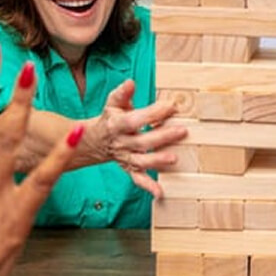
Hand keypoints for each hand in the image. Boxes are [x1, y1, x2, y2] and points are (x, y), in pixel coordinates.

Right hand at [77, 79, 185, 197]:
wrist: (93, 141)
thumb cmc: (110, 118)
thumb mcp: (112, 104)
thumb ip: (122, 94)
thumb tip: (130, 83)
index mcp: (116, 125)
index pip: (135, 120)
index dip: (153, 113)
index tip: (171, 106)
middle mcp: (121, 143)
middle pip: (142, 141)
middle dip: (162, 136)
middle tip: (182, 131)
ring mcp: (125, 157)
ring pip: (141, 161)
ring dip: (157, 161)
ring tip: (173, 158)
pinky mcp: (128, 168)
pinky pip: (137, 179)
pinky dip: (148, 186)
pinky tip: (160, 193)